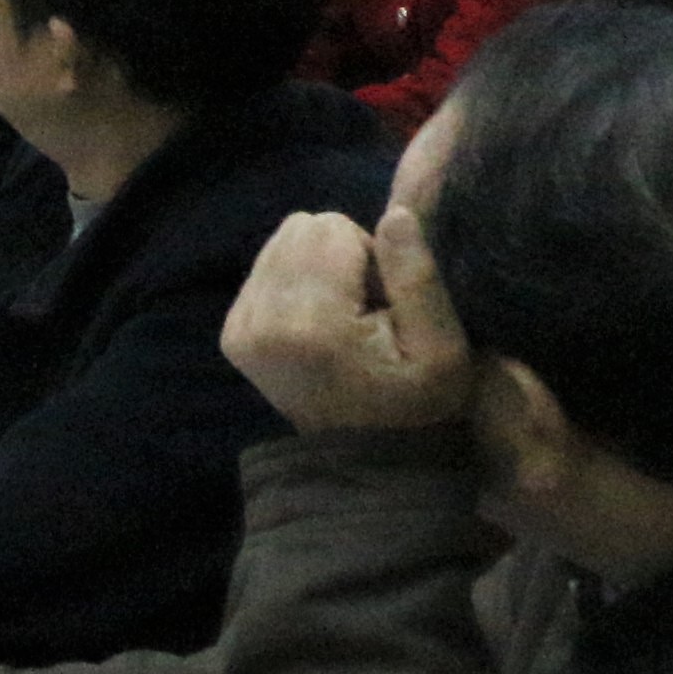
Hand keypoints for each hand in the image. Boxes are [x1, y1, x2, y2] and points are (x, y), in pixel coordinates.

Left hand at [219, 204, 473, 440]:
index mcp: (308, 323)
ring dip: (319, 267)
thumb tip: (394, 213)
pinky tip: (319, 325)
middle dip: (341, 255)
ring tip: (344, 319)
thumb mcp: (443, 348)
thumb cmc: (417, 405)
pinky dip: (296, 283)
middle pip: (300, 228)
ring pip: (281, 242)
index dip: (370, 254)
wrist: (366, 460)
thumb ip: (417, 276)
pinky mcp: (229, 333)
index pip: (331, 227)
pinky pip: (264, 267)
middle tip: (366, 310)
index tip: (384, 302)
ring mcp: (237, 328)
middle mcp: (259, 321)